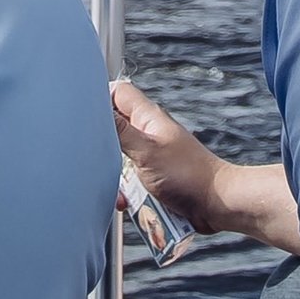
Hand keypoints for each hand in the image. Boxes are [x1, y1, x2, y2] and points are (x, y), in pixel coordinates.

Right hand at [112, 79, 299, 254]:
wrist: (217, 205)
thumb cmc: (188, 175)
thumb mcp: (146, 151)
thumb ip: (119, 130)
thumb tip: (95, 108)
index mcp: (147, 118)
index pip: (117, 94)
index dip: (99, 100)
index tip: (82, 117)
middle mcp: (148, 134)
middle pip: (113, 130)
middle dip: (103, 149)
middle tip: (100, 161)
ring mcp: (151, 157)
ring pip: (119, 161)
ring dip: (116, 178)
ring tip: (122, 190)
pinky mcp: (154, 179)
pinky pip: (131, 183)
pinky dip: (128, 194)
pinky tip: (129, 204)